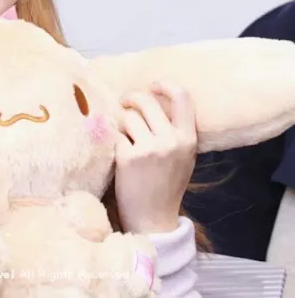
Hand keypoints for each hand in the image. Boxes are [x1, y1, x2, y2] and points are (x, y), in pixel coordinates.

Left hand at [114, 81, 196, 233]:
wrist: (154, 219)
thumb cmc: (166, 184)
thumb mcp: (183, 156)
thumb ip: (173, 130)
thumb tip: (153, 98)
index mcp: (188, 138)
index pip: (182, 97)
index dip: (165, 84)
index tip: (152, 85)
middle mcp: (171, 141)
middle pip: (147, 100)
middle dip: (131, 97)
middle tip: (124, 102)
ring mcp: (149, 149)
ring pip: (128, 116)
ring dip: (123, 124)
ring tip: (126, 138)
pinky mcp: (128, 158)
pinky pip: (116, 134)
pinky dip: (115, 140)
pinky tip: (119, 152)